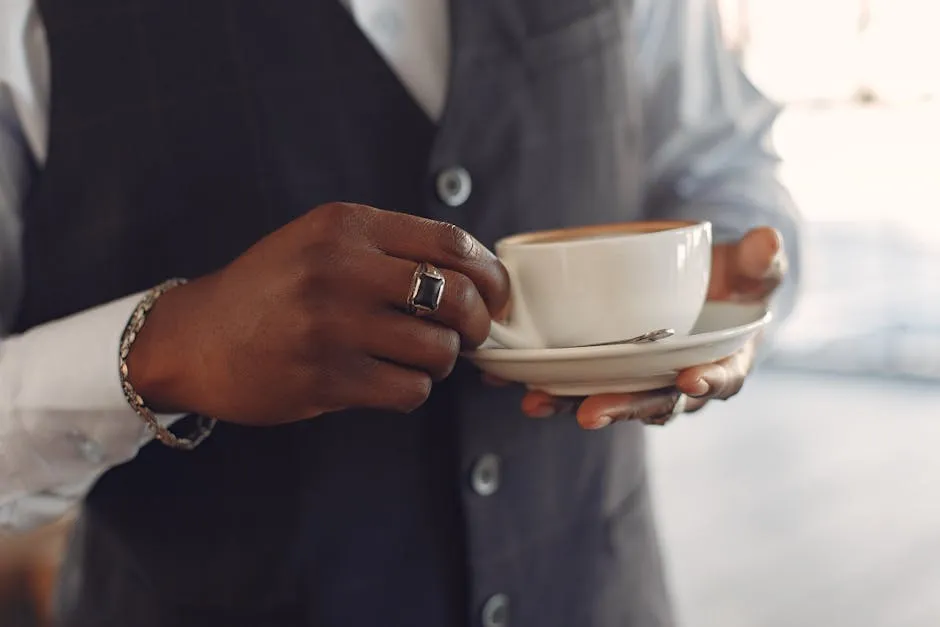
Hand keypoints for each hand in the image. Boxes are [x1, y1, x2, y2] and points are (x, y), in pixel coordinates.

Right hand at [127, 203, 508, 425]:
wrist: (193, 339)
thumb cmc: (269, 291)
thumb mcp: (320, 244)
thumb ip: (388, 251)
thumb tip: (475, 280)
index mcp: (345, 227)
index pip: (450, 242)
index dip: (489, 273)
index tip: (498, 295)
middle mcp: (340, 269)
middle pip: (456, 296)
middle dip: (480, 321)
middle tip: (472, 334)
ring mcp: (331, 325)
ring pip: (438, 349)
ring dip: (442, 361)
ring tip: (417, 358)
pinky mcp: (325, 378)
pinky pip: (409, 390)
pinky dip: (412, 389)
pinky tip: (388, 380)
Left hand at [519, 226, 786, 428]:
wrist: (701, 287)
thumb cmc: (733, 283)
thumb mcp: (753, 267)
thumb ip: (761, 260)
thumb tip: (768, 240)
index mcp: (723, 363)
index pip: (720, 380)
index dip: (708, 383)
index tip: (693, 380)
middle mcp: (679, 380)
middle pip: (653, 401)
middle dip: (623, 408)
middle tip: (592, 412)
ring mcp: (639, 378)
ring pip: (608, 397)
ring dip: (572, 403)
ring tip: (537, 403)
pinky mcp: (605, 369)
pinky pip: (576, 381)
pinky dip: (544, 381)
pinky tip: (509, 379)